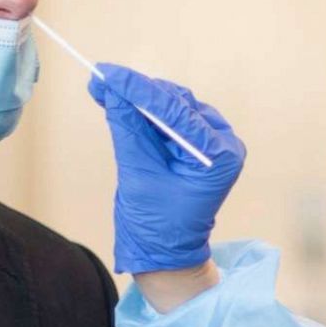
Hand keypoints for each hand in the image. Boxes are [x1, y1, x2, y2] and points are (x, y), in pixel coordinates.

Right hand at [88, 64, 245, 273]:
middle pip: (177, 104)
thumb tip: (114, 90)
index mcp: (218, 156)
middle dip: (139, 93)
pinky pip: (170, 119)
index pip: (176, 112)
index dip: (139, 90)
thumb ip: (128, 130)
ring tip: (106, 90)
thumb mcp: (138, 175)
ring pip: (173, 107)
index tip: (109, 73)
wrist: (166, 253)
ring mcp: (212, 143)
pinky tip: (121, 103)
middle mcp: (223, 144)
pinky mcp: (197, 144)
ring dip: (140, 100)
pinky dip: (145, 112)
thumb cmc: (157, 226)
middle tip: (102, 81)